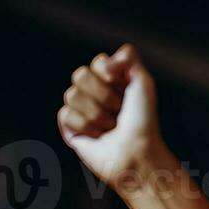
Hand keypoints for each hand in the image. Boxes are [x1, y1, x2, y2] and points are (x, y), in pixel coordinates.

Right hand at [58, 44, 165, 189]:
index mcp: (113, 82)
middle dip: (103, 95)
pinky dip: (85, 126)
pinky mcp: (71, 129)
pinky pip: (65, 114)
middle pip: (80, 75)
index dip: (109, 74)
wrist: (136, 152)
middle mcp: (95, 94)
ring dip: (96, 113)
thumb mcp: (143, 84)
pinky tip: (97, 136)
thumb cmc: (144, 121)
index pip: (98, 63)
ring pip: (71, 94)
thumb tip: (110, 55)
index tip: (123, 86)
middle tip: (118, 111)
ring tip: (110, 127)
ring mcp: (82, 110)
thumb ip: (129, 59)